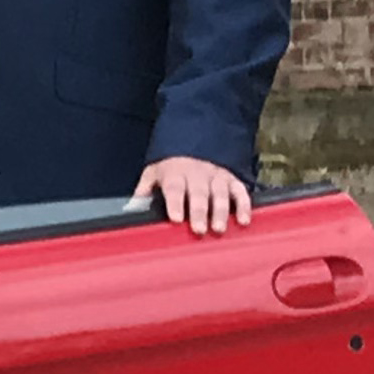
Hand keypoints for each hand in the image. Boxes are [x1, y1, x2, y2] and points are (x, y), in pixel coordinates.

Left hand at [138, 155, 252, 233]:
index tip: (175, 218)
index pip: (174, 188)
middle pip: (199, 193)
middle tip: (199, 230)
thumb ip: (143, 191)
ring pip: (220, 193)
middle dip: (199, 212)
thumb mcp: (152, 174)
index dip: (175, 203)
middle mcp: (197, 174)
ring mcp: (216, 176)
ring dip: (221, 212)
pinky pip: (240, 192)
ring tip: (219, 229)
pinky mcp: (232, 180)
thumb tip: (130, 209)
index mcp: (175, 173)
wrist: (195, 143)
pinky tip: (243, 220)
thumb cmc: (171, 169)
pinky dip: (243, 206)